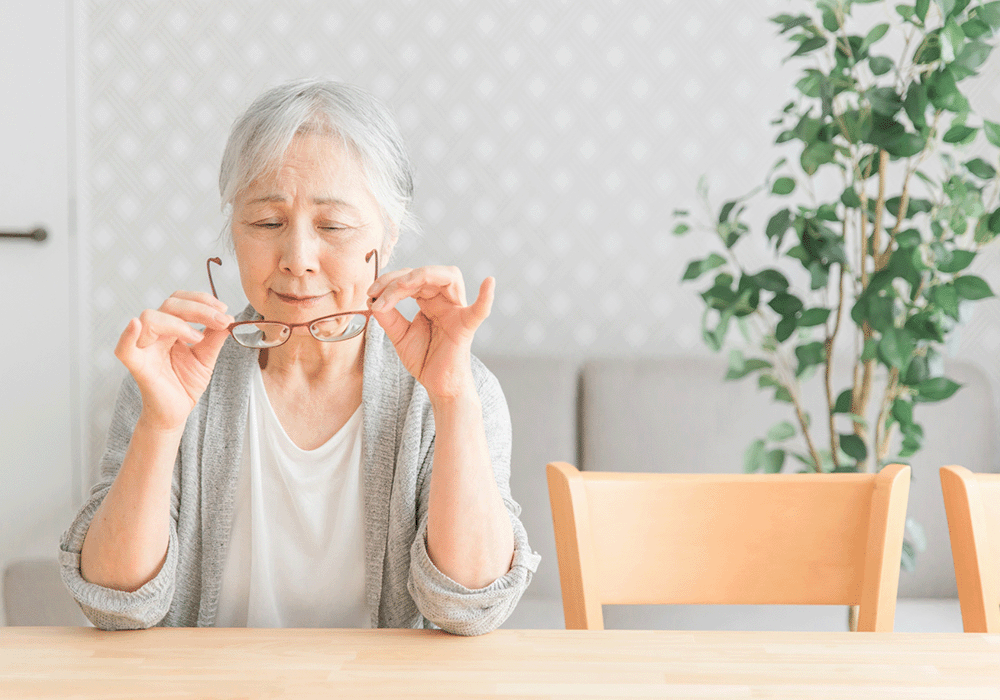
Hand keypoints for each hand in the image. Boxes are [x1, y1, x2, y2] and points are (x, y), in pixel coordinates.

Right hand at [114, 291, 233, 430]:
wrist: (176, 413)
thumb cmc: (186, 384)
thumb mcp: (206, 358)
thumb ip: (215, 338)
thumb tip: (229, 318)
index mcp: (171, 329)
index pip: (181, 301)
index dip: (202, 300)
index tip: (225, 310)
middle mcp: (155, 334)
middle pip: (170, 304)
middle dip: (199, 308)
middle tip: (222, 320)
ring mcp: (144, 348)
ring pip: (150, 318)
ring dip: (179, 323)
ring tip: (199, 338)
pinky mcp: (138, 366)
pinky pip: (124, 348)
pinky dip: (128, 335)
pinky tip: (135, 325)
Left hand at [367, 266, 493, 400]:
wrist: (437, 385)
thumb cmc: (424, 358)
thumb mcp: (399, 335)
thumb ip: (388, 317)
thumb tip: (372, 299)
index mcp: (430, 300)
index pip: (411, 278)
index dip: (388, 281)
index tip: (370, 295)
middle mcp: (445, 301)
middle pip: (426, 273)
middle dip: (398, 279)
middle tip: (378, 293)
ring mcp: (457, 312)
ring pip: (449, 277)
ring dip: (422, 275)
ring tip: (401, 286)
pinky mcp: (465, 328)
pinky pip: (479, 311)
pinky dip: (485, 297)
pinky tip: (489, 283)